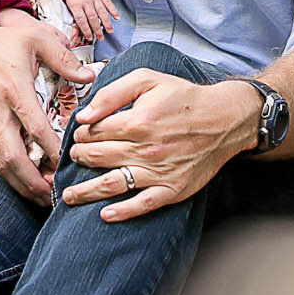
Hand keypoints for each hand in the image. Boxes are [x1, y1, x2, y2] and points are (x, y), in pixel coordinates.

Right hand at [0, 9, 94, 205]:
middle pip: (15, 160)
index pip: (37, 131)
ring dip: (21, 185)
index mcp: (14, 91)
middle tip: (54, 196)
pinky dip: (6, 174)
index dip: (54, 153)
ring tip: (41, 197)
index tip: (69, 166)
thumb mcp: (33, 38)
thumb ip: (63, 58)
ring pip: (0, 166)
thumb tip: (89, 76)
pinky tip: (22, 180)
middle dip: (35, 184)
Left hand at [59, 0, 117, 44]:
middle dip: (97, 29)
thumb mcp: (69, 4)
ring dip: (106, 22)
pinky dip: (113, 10)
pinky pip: (108, 2)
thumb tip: (80, 30)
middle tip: (101, 38)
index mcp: (76, 5)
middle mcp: (86, 1)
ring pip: (101, 11)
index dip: (86, 30)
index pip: (81, 20)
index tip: (89, 38)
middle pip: (92, 17)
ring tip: (110, 31)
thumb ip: (75, 15)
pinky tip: (117, 17)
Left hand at [62, 71, 260, 221]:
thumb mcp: (148, 79)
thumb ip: (112, 93)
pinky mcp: (173, 189)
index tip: (78, 136)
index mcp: (136, 122)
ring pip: (112, 184)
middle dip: (79, 158)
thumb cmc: (185, 97)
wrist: (225, 119)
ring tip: (69, 195)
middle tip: (72, 158)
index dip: (81, 134)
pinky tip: (105, 215)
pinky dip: (122, 212)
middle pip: (98, 158)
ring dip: (86, 192)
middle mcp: (145, 150)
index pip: (94, 132)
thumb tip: (85, 114)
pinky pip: (143, 205)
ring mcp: (159, 172)